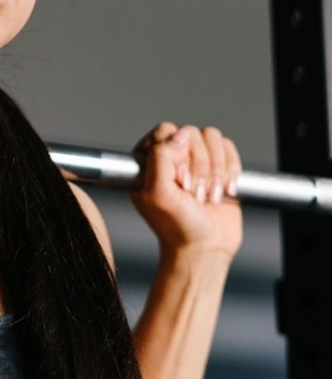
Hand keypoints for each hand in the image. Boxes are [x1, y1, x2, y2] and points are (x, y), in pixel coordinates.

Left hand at [130, 122, 242, 259]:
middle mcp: (171, 158)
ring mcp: (195, 161)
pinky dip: (231, 169)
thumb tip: (178, 135)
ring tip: (209, 195)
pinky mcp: (218, 166)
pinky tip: (225, 190)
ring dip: (215, 170)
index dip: (176, 152)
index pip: (164, 131)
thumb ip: (160, 158)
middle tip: (194, 192)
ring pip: (211, 138)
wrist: (205, 247)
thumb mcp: (157, 194)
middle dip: (198, 165)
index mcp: (148, 163)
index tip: (178, 179)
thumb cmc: (177, 226)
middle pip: (190, 133)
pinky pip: (228, 148)